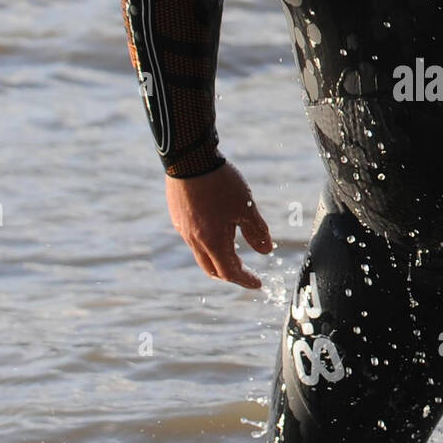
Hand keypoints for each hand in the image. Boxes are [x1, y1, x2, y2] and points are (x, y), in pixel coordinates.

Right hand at [165, 162, 272, 287]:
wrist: (189, 158)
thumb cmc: (221, 183)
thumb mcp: (246, 206)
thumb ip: (256, 231)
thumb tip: (265, 252)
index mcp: (213, 242)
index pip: (230, 272)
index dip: (245, 280)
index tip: (258, 284)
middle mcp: (194, 241)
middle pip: (212, 269)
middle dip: (230, 274)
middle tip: (245, 273)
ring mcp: (183, 229)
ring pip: (201, 254)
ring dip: (218, 258)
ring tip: (233, 252)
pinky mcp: (177, 216)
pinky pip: (192, 239)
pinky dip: (207, 244)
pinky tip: (216, 230)